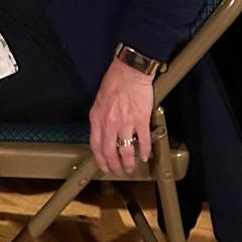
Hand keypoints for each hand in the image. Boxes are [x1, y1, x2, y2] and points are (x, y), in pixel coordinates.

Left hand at [89, 58, 153, 174]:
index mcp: (97, 117)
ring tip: (131, 168)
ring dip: (128, 162)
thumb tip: (102, 131)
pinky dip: (144, 151)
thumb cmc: (115, 80)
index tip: (103, 166)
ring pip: (125, 150)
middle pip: (109, 151)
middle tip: (118, 171)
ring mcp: (125, 122)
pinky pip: (142, 140)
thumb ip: (100, 117)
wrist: (129, 70)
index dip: (99, 159)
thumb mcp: (100, 100)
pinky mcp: (141, 120)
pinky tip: (146, 156)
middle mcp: (109, 123)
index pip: (95, 145)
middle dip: (113, 165)